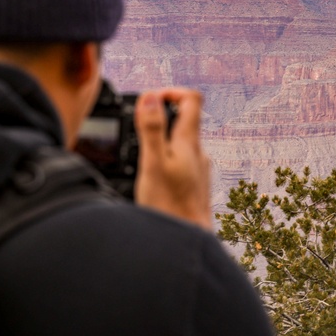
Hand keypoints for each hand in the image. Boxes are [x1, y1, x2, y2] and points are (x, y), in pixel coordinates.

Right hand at [133, 88, 212, 229]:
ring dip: (161, 140)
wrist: (188, 243)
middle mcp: (198, 153)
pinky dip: (164, 160)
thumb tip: (151, 96)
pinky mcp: (194, 186)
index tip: (150, 101)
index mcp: (189, 142)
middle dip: (160, 116)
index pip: (192, 99)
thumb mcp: (153, 163)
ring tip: (139, 153)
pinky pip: (180, 162)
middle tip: (136, 126)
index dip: (170, 91)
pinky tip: (150, 176)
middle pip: (184, 120)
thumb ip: (151, 129)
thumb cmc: (170, 207)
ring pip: (181, 143)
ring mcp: (198, 170)